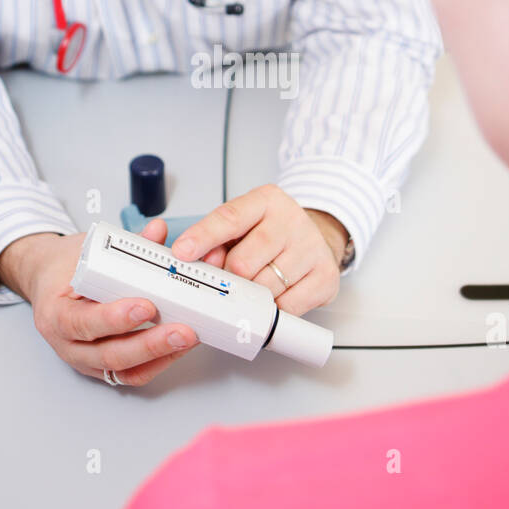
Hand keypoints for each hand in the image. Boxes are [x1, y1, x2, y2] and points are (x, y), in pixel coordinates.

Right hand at [27, 222, 199, 385]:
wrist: (46, 281)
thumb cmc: (63, 268)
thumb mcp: (84, 250)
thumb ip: (124, 246)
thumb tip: (157, 232)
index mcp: (55, 314)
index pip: (84, 323)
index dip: (116, 318)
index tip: (147, 307)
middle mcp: (68, 344)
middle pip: (109, 355)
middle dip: (150, 345)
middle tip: (181, 331)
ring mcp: (86, 360)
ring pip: (125, 370)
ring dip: (160, 356)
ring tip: (188, 338)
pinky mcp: (103, 367)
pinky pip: (132, 374)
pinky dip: (159, 362)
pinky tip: (179, 347)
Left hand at [170, 185, 345, 315]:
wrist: (314, 238)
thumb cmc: (270, 233)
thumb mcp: (241, 226)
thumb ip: (217, 240)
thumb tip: (206, 263)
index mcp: (266, 200)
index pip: (229, 218)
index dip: (202, 237)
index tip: (182, 252)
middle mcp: (291, 219)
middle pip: (244, 261)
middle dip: (230, 277)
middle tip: (230, 279)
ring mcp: (311, 247)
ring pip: (265, 287)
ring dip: (253, 294)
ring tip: (256, 285)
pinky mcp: (326, 275)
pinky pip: (288, 305)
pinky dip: (275, 307)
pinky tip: (275, 295)